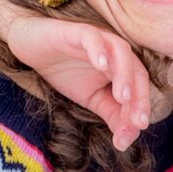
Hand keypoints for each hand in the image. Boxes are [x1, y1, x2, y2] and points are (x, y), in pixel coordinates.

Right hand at [7, 16, 151, 148]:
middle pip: (137, 71)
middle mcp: (115, 53)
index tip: (133, 134)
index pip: (138, 89)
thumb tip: (125, 140)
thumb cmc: (65, 70)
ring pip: (121, 51)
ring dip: (125, 75)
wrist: (32, 47)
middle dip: (139, 97)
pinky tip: (100, 65)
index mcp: (122, 68)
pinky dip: (99, 50)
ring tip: (123, 97)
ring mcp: (99, 39)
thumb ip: (111, 114)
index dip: (138, 111)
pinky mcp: (78, 31)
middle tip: (139, 122)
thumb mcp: (90, 99)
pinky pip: (93, 37)